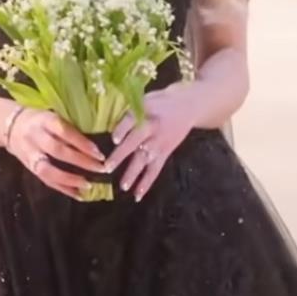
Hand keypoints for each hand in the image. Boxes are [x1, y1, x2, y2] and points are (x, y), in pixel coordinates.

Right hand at [5, 108, 104, 198]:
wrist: (10, 126)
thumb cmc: (40, 120)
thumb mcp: (52, 116)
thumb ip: (68, 128)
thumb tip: (94, 144)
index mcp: (44, 121)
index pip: (64, 131)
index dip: (81, 142)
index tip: (98, 152)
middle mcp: (36, 137)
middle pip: (57, 151)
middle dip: (80, 161)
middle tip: (100, 168)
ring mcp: (31, 155)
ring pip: (48, 170)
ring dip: (70, 179)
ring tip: (88, 184)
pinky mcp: (30, 168)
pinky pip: (46, 181)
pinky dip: (63, 189)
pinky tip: (78, 194)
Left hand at [101, 86, 199, 200]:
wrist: (188, 107)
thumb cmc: (161, 102)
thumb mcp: (145, 100)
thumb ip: (130, 114)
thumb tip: (111, 131)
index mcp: (146, 112)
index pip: (131, 121)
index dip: (122, 130)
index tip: (114, 140)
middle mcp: (152, 130)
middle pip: (135, 143)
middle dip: (121, 155)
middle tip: (108, 167)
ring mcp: (159, 144)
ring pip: (144, 160)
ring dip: (133, 173)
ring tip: (123, 186)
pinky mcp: (165, 153)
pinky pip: (155, 170)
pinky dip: (146, 182)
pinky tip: (138, 194)